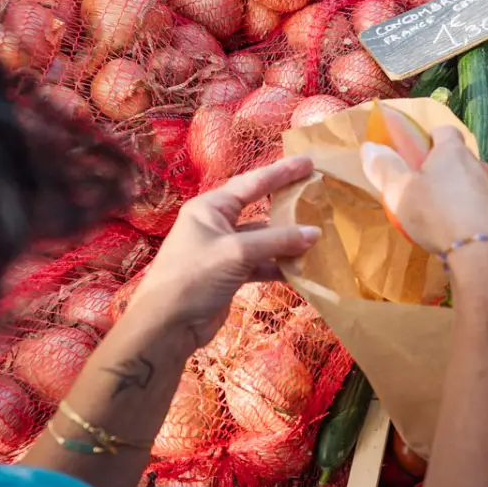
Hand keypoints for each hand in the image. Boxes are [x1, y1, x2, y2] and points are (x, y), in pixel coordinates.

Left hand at [123, 157, 320, 350]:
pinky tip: (302, 269)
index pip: (251, 183)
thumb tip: (315, 233)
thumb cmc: (195, 276)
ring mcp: (223, 251)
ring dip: (287, 242)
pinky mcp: (229, 275)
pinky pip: (261, 263)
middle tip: (318, 195)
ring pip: (263, 240)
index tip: (308, 162)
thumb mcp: (238, 252)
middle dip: (287, 206)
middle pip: (259, 210)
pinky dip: (279, 265)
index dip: (281, 172)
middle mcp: (216, 224)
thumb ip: (278, 240)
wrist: (167, 324)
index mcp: (210, 208)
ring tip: (319, 237)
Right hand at [361, 127, 487, 256]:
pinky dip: (485, 220)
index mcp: (453, 154)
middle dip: (450, 173)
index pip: (445, 132)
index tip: (421, 154)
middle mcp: (481, 166)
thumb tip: (369, 146)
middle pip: (464, 161)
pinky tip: (474, 238)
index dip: (433, 139)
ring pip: (481, 187)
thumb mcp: (401, 193)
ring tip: (452, 220)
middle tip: (431, 194)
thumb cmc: (438, 216)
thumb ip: (385, 169)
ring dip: (468, 197)